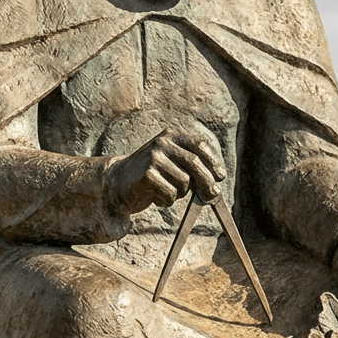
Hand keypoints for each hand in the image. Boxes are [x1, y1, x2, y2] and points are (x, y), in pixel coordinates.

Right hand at [104, 128, 226, 215]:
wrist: (117, 182)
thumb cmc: (150, 173)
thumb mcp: (170, 161)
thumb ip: (190, 166)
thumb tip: (215, 181)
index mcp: (170, 135)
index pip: (199, 145)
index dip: (213, 162)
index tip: (221, 176)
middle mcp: (162, 143)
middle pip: (195, 163)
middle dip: (207, 181)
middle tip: (213, 194)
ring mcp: (153, 158)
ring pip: (184, 183)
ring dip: (180, 193)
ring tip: (166, 191)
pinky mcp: (147, 175)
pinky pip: (171, 194)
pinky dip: (167, 201)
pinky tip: (156, 197)